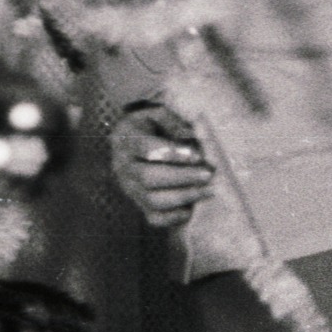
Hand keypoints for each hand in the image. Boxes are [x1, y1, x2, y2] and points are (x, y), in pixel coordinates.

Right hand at [109, 107, 214, 227]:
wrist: (137, 144)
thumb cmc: (154, 125)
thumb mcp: (161, 113)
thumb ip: (175, 123)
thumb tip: (194, 140)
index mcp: (125, 139)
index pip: (144, 147)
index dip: (171, 152)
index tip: (197, 154)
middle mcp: (122, 166)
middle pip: (148, 177)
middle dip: (182, 177)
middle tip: (208, 173)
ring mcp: (130, 188)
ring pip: (153, 200)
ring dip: (184, 196)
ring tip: (209, 189)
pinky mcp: (140, 205)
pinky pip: (155, 218)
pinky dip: (175, 216)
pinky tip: (192, 208)